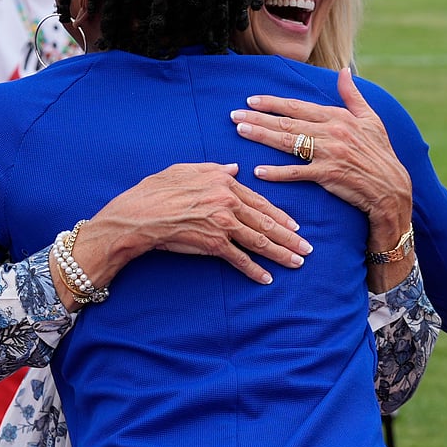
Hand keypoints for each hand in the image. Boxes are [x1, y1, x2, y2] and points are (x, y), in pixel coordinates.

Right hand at [74, 163, 311, 290]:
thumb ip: (213, 169)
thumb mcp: (185, 170)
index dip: (279, 215)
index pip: (258, 200)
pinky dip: (254, 270)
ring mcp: (222, 224)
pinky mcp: (213, 244)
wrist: (139, 215)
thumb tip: (235, 169)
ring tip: (297, 262)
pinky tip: (267, 278)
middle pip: (265, 222)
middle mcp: (228, 202)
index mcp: (223, 182)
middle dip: (289, 236)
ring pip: (259, 240)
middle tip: (307, 247)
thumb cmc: (156, 190)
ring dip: (281, 254)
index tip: (294, 225)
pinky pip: (239, 259)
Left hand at [231, 68, 412, 240]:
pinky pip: (297, 173)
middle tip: (234, 115)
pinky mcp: (328, 175)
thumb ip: (352, 95)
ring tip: (240, 131)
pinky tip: (259, 171)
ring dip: (262, 136)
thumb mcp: (370, 119)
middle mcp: (332, 132)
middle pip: (287, 122)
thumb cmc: (380, 152)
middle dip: (258, 117)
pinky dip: (277, 172)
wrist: (391, 187)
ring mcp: (329, 153)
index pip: (298, 106)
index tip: (251, 100)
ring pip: (288, 142)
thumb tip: (344, 71)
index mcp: (338, 117)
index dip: (273, 103)